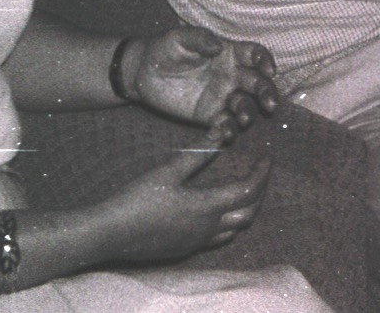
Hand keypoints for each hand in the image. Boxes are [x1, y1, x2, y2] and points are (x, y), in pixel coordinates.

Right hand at [96, 146, 271, 260]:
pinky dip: (231, 223)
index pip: (248, 190)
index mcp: (208, 205)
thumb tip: (222, 130)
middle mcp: (209, 227)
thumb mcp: (168, 170)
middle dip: (260, 192)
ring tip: (245, 190)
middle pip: (249, 212)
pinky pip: (221, 238)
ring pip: (237, 228)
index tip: (267, 158)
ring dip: (247, 208)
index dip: (261, 173)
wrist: (113, 233)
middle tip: (260, 173)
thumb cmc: (138, 198)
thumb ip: (199, 153)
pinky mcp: (188, 248)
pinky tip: (220, 213)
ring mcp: (199, 241)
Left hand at [127, 28, 279, 142]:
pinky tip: (225, 132)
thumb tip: (218, 46)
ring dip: (248, 113)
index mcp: (228, 53)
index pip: (254, 55)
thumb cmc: (164, 49)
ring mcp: (221, 97)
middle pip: (257, 84)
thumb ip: (200, 39)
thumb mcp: (179, 38)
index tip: (268, 71)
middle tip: (270, 104)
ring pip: (244, 106)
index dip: (265, 61)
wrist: (142, 73)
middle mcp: (231, 76)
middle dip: (267, 93)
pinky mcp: (209, 115)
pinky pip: (224, 123)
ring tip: (243, 119)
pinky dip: (228, 129)